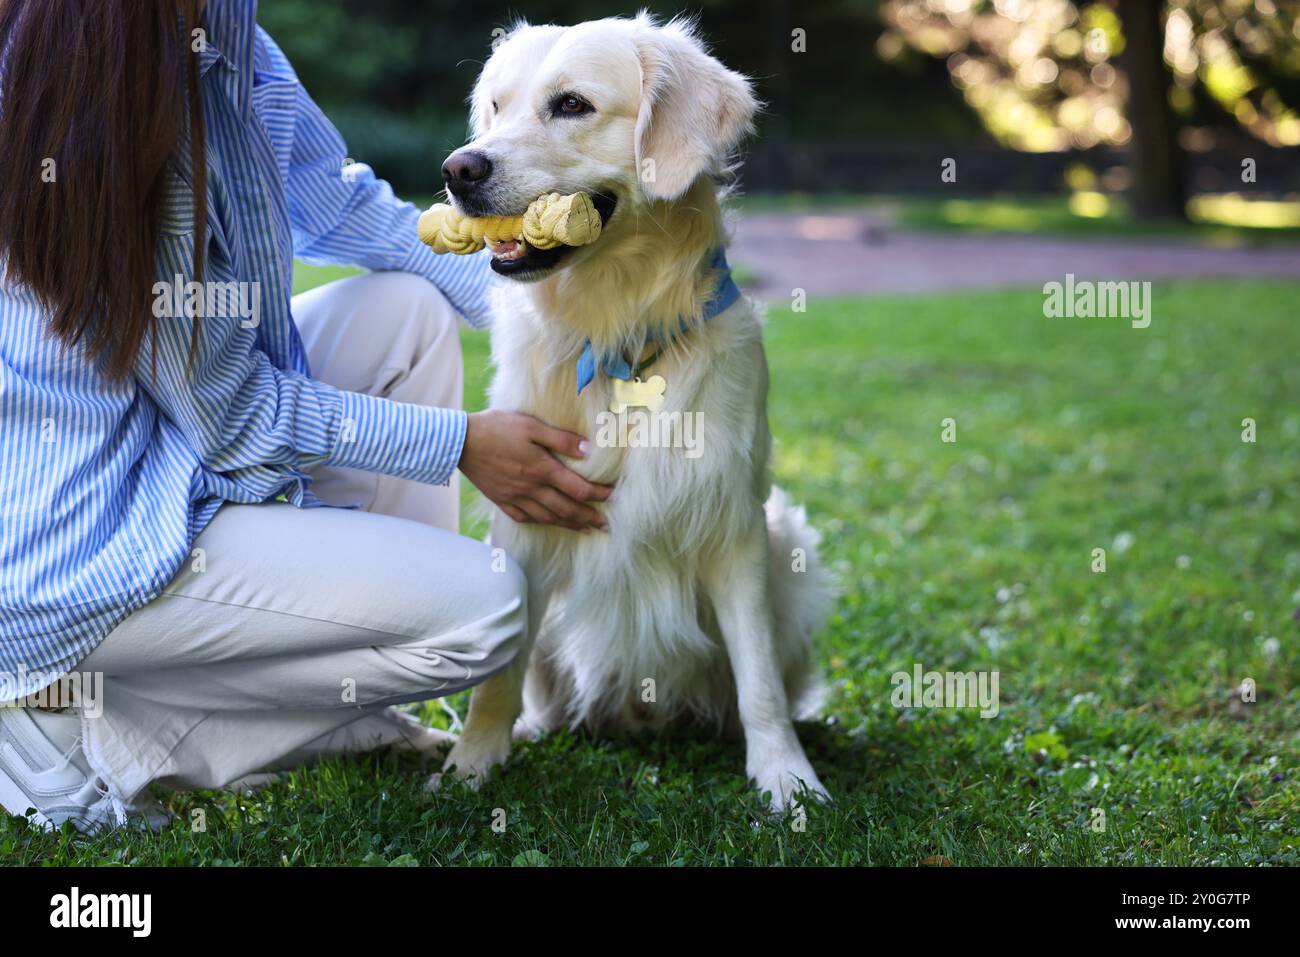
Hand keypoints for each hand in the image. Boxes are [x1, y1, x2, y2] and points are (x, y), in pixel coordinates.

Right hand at [458, 409, 611, 530]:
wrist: (460, 442)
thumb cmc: (497, 428)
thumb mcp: (531, 426)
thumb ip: (560, 439)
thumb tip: (588, 451)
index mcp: (542, 469)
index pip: (579, 489)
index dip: (599, 495)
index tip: (614, 497)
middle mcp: (531, 488)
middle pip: (567, 509)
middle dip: (590, 518)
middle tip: (607, 526)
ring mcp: (516, 498)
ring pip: (549, 517)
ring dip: (570, 524)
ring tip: (585, 528)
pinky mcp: (502, 501)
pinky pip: (526, 518)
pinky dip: (542, 523)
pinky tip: (550, 522)